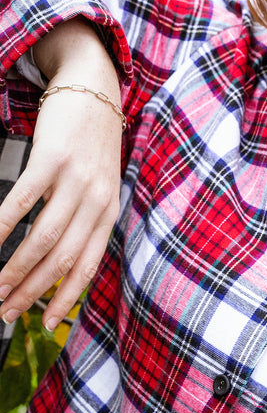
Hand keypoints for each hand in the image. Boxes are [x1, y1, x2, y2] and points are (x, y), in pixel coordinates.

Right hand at [0, 20, 122, 330]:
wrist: (95, 88)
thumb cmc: (93, 141)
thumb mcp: (102, 182)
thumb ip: (87, 216)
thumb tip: (59, 258)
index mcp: (110, 209)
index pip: (88, 265)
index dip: (66, 298)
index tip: (45, 323)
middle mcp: (97, 199)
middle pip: (61, 259)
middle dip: (32, 293)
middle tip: (5, 312)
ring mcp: (75, 179)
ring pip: (41, 238)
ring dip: (14, 269)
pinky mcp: (52, 159)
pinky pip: (21, 202)